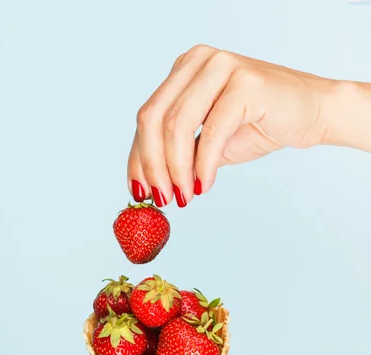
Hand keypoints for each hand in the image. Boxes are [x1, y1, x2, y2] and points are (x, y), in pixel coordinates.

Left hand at [127, 44, 370, 206]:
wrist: (312, 113)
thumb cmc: (259, 125)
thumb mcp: (208, 141)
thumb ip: (179, 152)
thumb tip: (148, 185)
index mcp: (184, 70)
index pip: (146, 118)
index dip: (138, 159)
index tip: (139, 193)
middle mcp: (198, 61)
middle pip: (153, 119)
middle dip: (153, 167)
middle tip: (162, 198)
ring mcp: (221, 66)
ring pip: (177, 126)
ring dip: (176, 170)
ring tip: (183, 197)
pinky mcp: (245, 82)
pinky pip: (211, 132)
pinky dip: (203, 165)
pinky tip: (204, 186)